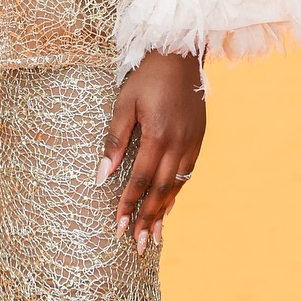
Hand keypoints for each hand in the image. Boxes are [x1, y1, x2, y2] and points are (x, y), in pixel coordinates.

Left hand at [96, 51, 204, 254]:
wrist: (180, 55)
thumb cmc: (146, 78)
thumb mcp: (124, 103)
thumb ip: (114, 140)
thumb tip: (101, 175)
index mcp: (157, 135)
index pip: (140, 180)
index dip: (128, 206)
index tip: (117, 227)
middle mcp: (178, 144)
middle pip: (161, 191)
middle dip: (147, 220)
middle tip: (136, 245)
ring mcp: (192, 143)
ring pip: (176, 187)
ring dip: (163, 213)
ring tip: (152, 237)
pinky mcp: (199, 139)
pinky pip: (187, 174)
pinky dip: (175, 193)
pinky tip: (168, 207)